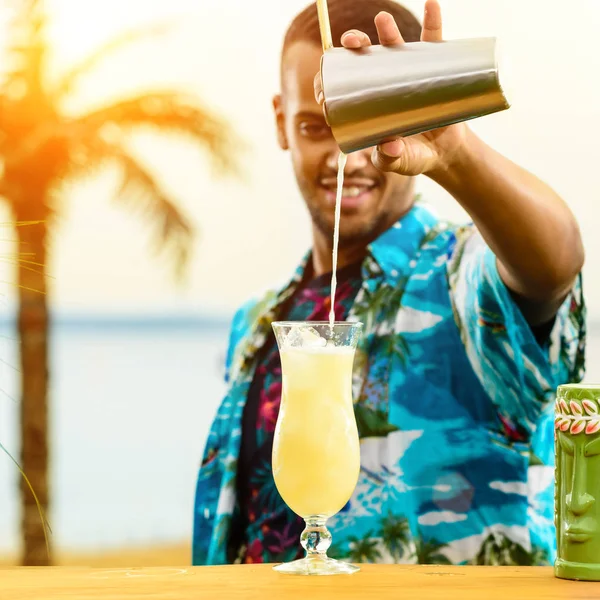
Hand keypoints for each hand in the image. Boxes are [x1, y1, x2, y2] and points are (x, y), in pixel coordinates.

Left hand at [315, 0, 467, 176]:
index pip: (343, 88)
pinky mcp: (434, 71)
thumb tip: (388, 148)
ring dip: (387, 29)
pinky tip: (431, 5)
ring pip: (394, 47)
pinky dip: (433, 23)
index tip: (324, 87)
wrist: (446, 153)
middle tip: (351, 42)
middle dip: (355, 46)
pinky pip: (434, 43)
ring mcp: (408, 75)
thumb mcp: (400, 163)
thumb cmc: (415, 157)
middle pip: (365, 59)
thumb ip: (391, 160)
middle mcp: (384, 85)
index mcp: (368, 106)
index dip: (331, 83)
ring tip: (382, 19)